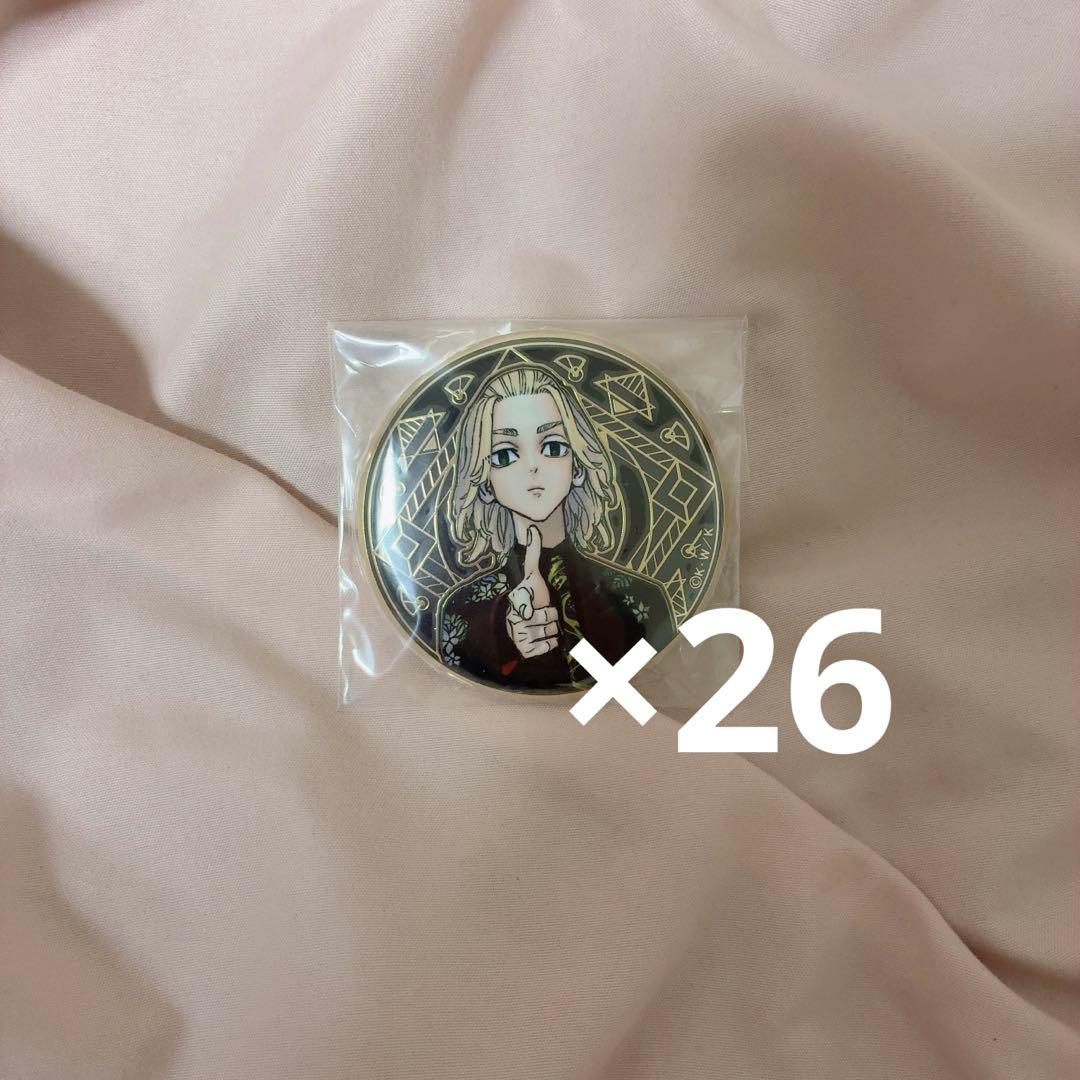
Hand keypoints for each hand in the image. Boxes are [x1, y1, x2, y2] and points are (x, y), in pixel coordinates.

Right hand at [506, 525, 558, 657]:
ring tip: (541, 626)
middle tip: (541, 614)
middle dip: (550, 616)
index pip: (529, 608)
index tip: (529, 611)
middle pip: (550, 620)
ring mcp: (519, 637)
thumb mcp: (532, 575)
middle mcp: (514, 620)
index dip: (532, 610)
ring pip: (551, 633)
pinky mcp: (526, 651)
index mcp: (516, 602)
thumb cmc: (530, 597)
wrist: (517, 624)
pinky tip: (542, 638)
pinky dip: (549, 643)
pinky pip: (548, 647)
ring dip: (551, 629)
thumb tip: (533, 528)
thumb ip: (532, 554)